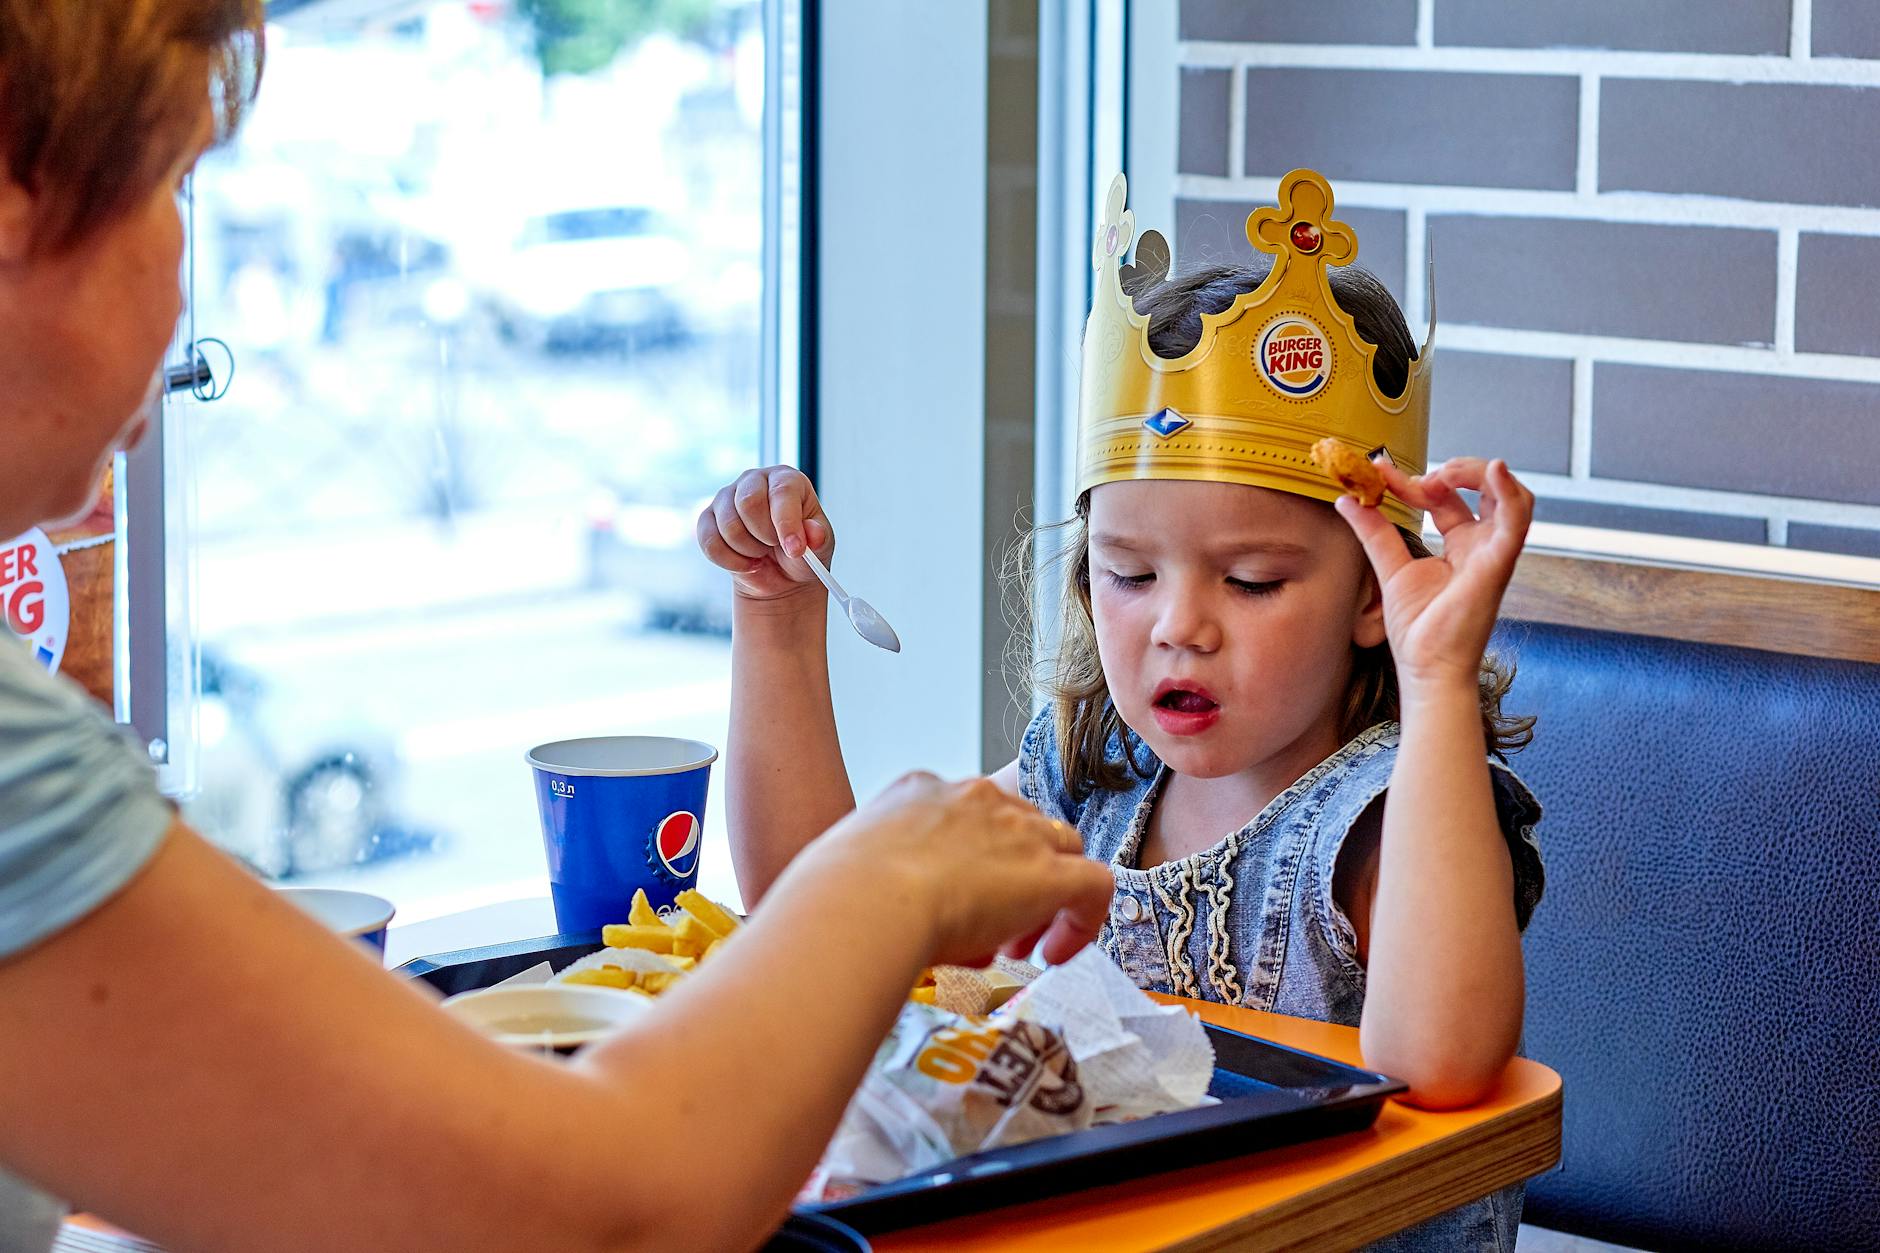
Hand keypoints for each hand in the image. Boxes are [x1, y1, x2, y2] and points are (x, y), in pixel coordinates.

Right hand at [695, 465, 832, 601]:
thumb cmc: (799, 552)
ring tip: (762, 552)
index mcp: (786, 479)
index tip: (795, 549)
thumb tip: (813, 533)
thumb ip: (817, 538)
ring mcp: (727, 497)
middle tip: (775, 546)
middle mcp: (755, 480)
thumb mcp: (819, 547)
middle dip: (764, 535)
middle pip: (749, 502)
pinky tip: (746, 561)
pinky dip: (731, 561)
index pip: (782, 491)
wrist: (780, 575)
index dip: (787, 523)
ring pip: (729, 525)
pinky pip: (710, 541)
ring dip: (749, 550)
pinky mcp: (708, 518)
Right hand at [800, 773, 1114, 967]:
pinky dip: (1084, 920)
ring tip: (1021, 946)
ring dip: (1047, 896)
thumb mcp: (842, 871)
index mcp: (920, 791)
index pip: (966, 816)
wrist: (864, 902)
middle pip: (1020, 827)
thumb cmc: (834, 898)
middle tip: (991, 930)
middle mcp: (975, 799)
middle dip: (1011, 876)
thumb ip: (866, 881)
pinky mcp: (1050, 873)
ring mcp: (1017, 832)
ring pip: (1062, 849)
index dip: (970, 862)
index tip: (955, 904)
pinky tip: (1054, 955)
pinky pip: (1095, 886)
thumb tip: (859, 915)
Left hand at [1333, 456, 1533, 690]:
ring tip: (1441, 475)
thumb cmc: (1419, 631)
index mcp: (1460, 546)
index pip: (1444, 498)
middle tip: (1416, 479)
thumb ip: (1374, 532)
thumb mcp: (1389, 568)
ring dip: (1478, 473)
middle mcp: (1482, 545)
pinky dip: (1510, 491)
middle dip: (1452, 471)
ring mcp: (1493, 553)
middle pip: (1482, 489)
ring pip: (1508, 495)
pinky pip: (1517, 520)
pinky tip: (1496, 469)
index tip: (1380, 471)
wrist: (1427, 669)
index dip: (1414, 480)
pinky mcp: (1499, 563)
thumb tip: (1348, 500)